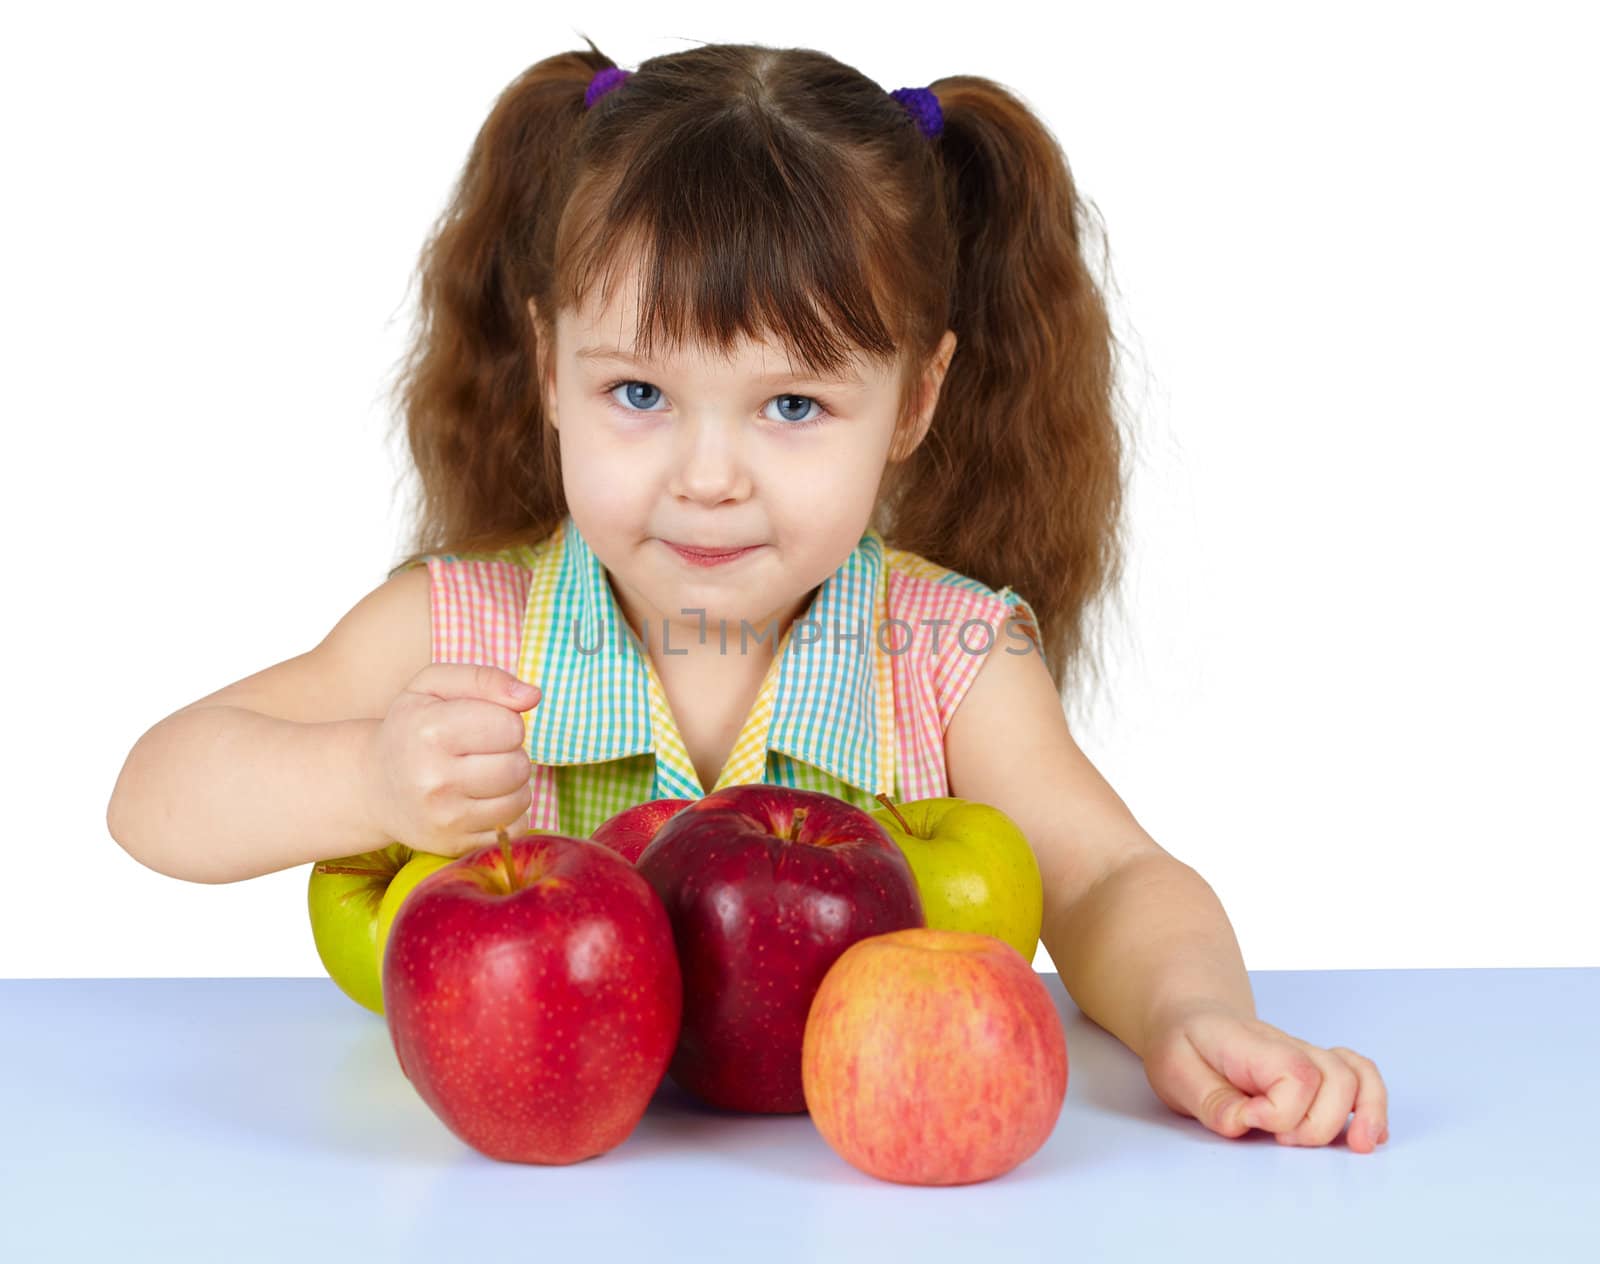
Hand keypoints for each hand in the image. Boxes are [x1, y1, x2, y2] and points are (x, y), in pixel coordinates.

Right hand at [363, 663, 542, 857]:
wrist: (373, 784)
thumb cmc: (413, 726)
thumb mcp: (435, 684)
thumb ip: (486, 678)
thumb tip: (533, 696)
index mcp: (430, 731)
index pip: (510, 726)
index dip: (506, 721)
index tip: (483, 724)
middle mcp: (433, 779)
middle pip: (518, 766)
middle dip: (510, 754)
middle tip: (483, 752)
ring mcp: (444, 818)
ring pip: (521, 799)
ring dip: (512, 784)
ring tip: (483, 774)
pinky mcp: (454, 845)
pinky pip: (513, 829)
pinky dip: (508, 814)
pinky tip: (482, 801)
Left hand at [1141, 1000, 1389, 1151]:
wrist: (1188, 1017)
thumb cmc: (1182, 1045)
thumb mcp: (1173, 1070)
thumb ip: (1210, 1100)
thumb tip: (1244, 1124)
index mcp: (1251, 1045)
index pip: (1294, 1075)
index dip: (1278, 1113)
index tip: (1246, 1119)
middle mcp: (1289, 1047)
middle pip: (1336, 1080)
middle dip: (1317, 1126)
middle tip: (1279, 1139)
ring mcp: (1307, 1056)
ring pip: (1357, 1076)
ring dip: (1365, 1114)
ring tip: (1355, 1146)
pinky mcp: (1315, 1070)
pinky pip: (1361, 1075)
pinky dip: (1373, 1103)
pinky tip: (1367, 1133)